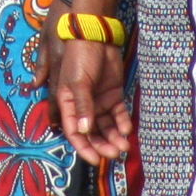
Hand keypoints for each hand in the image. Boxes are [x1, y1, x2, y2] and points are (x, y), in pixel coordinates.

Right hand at [50, 27, 135, 164]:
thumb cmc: (80, 57)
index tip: (95, 160)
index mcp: (67, 105)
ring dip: (114, 137)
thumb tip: (84, 132)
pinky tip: (127, 129)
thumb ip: (82, 107)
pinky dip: (123, 123)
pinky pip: (118, 114)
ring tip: (124, 146)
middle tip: (115, 155)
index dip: (84, 148)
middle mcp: (82, 107)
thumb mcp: (78, 82)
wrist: (97, 36)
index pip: (74, 133)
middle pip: (92, 133)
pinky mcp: (113, 95)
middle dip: (102, 146)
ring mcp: (99, 101)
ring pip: (106, 126)